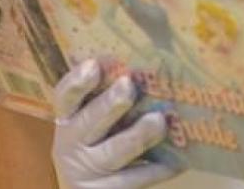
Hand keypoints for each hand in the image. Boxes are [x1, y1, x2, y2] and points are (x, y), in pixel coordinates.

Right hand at [51, 60, 178, 188]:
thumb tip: (145, 66)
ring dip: (137, 135)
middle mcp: (71, 145)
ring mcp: (89, 171)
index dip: (77, 83)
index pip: (65, 98)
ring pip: (112, 153)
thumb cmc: (98, 141)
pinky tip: (177, 160)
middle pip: (88, 123)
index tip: (93, 65)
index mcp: (68, 119)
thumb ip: (108, 97)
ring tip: (158, 121)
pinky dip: (157, 169)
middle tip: (128, 86)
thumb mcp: (93, 119)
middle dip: (109, 104)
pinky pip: (136, 179)